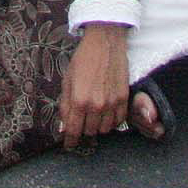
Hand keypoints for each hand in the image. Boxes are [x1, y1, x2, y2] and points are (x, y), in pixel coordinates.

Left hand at [59, 23, 129, 147]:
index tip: (69, 145)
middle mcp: (96, 105)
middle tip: (81, 121)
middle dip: (83, 129)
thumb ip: (65, 105)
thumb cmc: (83, 59)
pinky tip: (106, 113)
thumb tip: (64, 127)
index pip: (74, 131)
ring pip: (105, 129)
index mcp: (79, 100)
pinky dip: (112, 121)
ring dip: (98, 126)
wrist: (105, 42)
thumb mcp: (67, 80)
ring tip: (93, 116)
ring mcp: (112, 103)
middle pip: (89, 131)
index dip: (70, 141)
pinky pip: (119, 121)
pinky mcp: (124, 99)